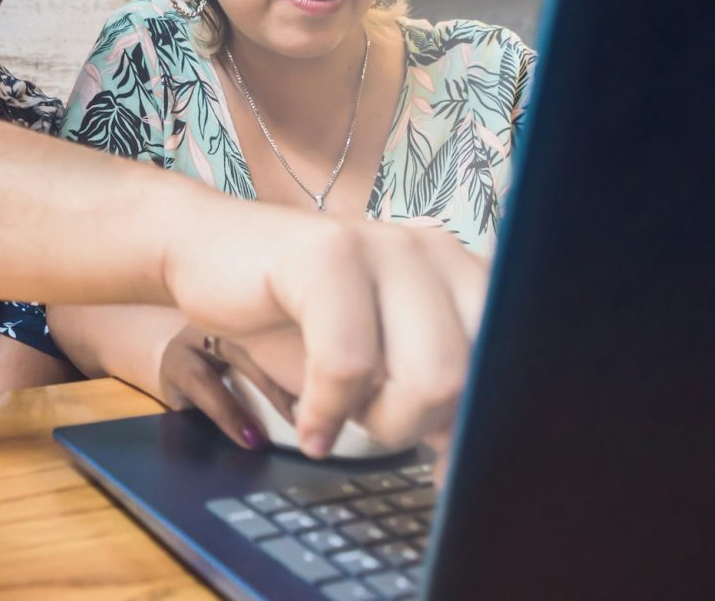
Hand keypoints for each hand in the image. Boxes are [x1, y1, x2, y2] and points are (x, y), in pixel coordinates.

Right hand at [160, 205, 487, 459]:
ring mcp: (385, 244)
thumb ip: (428, 394)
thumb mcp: (371, 361)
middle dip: (418, 425)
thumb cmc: (289, 315)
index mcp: (459, 271)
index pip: (509, 359)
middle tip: (369, 427)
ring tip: (335, 418)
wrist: (205, 254)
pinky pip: (349, 364)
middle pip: (472, 377)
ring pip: (429, 375)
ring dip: (376, 421)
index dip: (481, 424)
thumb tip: (469, 460)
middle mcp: (435, 250)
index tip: (447, 470)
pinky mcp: (330, 253)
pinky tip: (307, 421)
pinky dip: (324, 410)